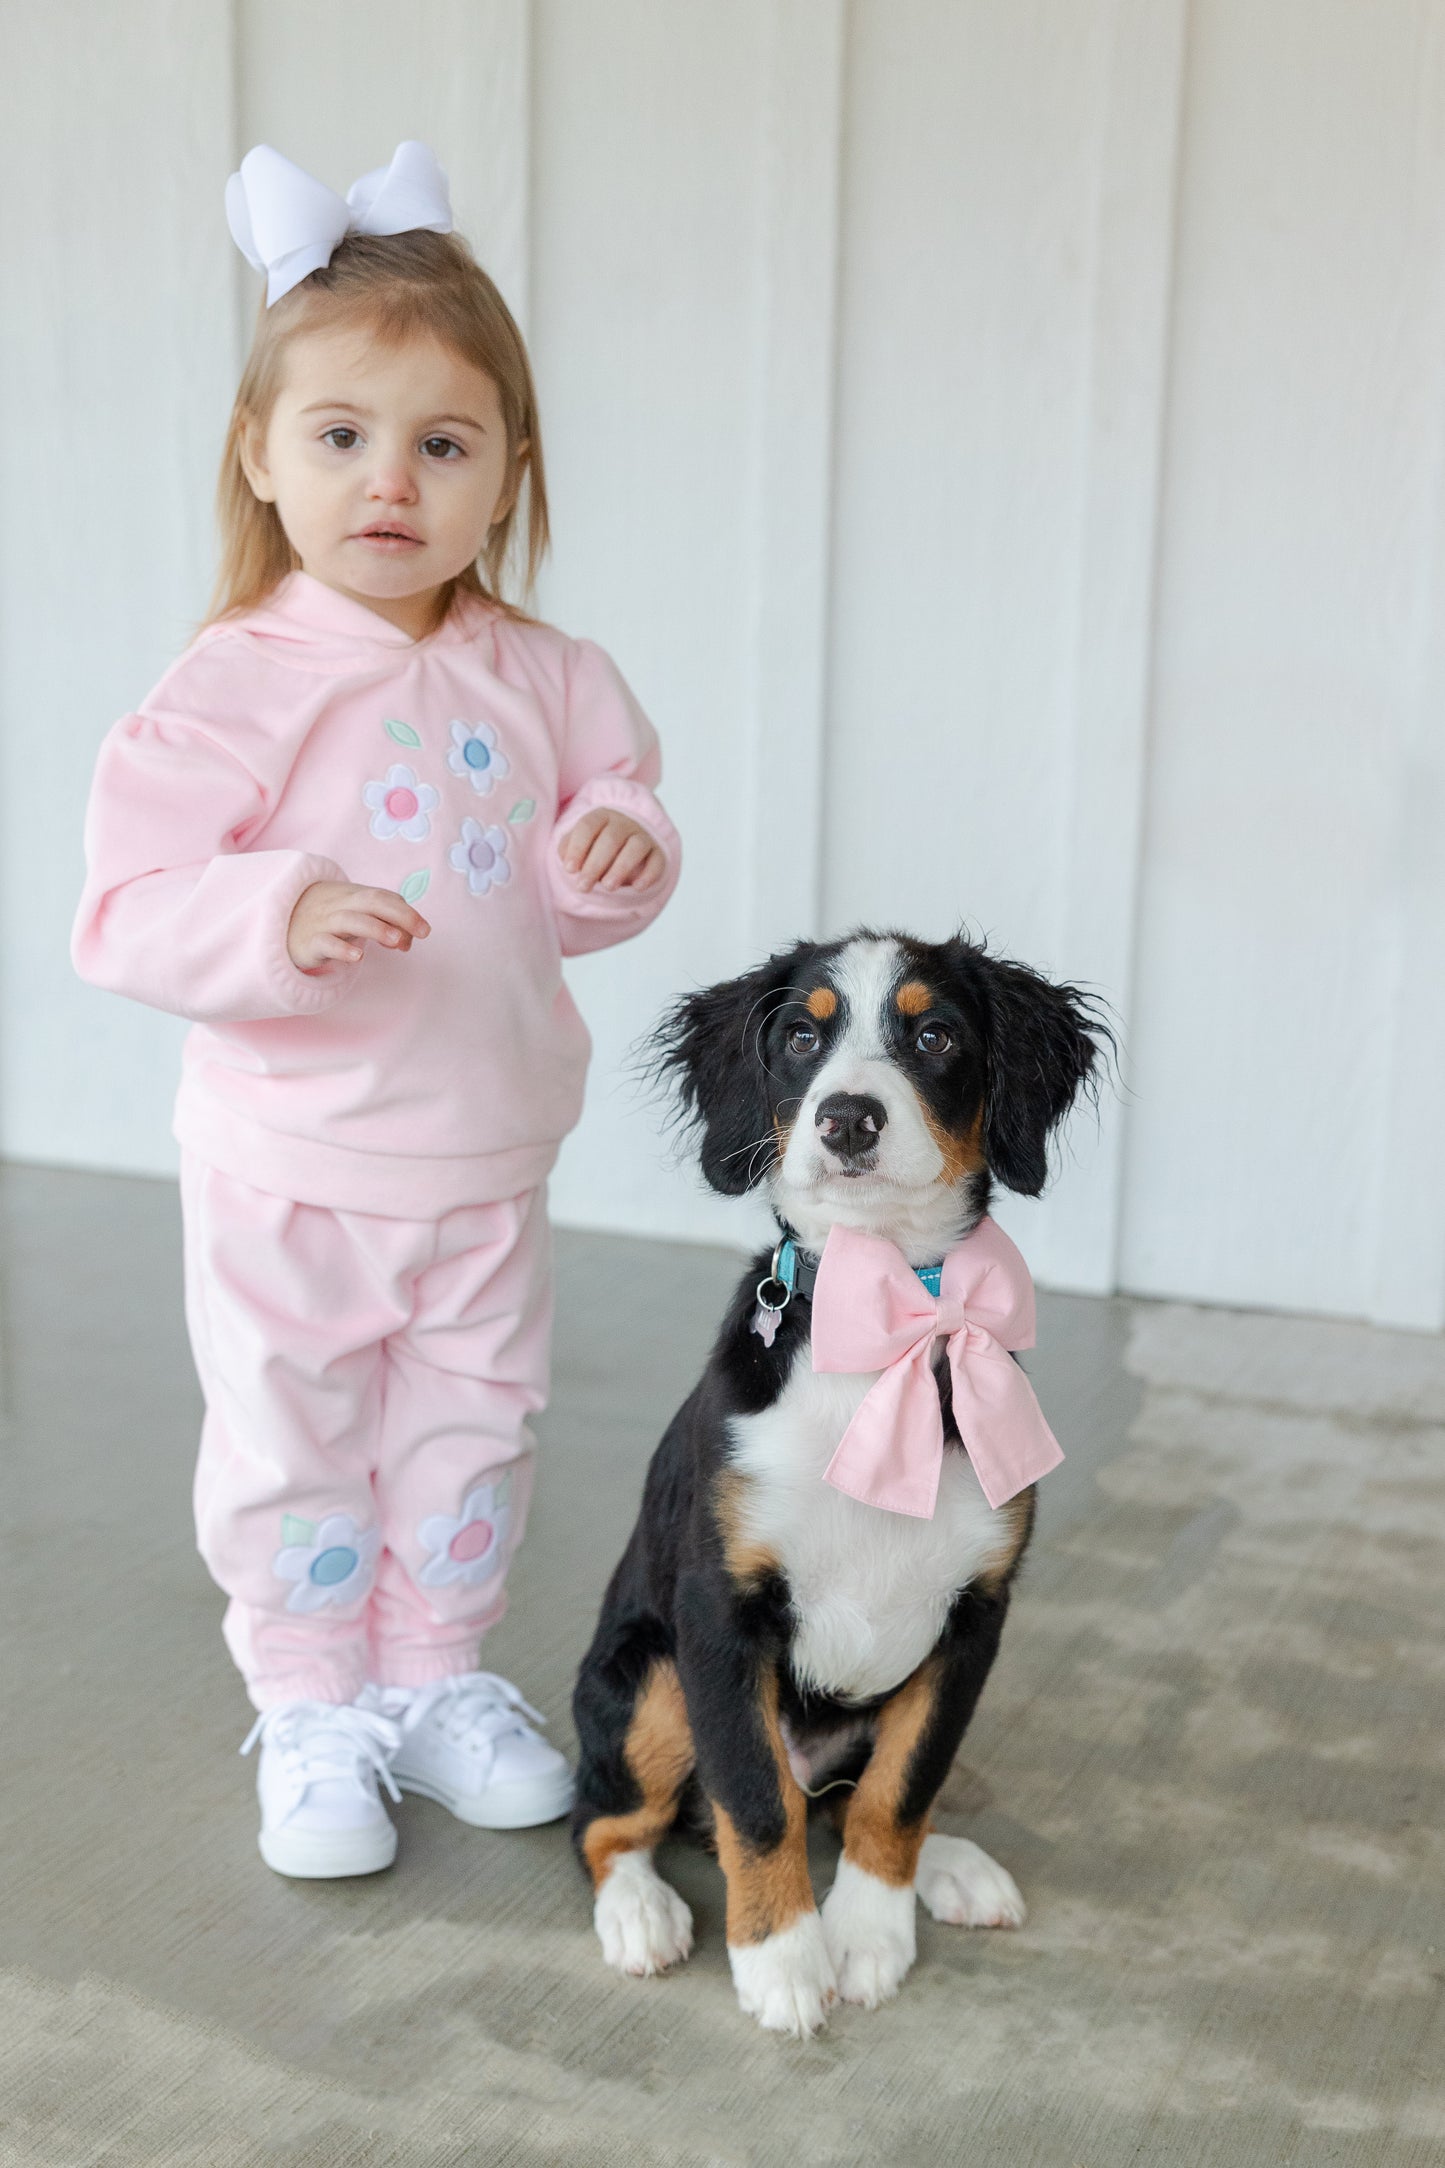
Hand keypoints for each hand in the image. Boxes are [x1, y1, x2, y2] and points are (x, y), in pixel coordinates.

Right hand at [287, 881, 430, 971]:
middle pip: (373, 901)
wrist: (276, 923)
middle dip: (402, 914)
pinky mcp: (309, 943)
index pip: (384, 897)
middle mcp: (340, 905)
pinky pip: (326, 943)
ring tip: (397, 941)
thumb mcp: (352, 915)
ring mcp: (323, 922)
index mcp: (353, 895)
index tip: (423, 931)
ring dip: (377, 929)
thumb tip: (407, 940)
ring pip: (352, 920)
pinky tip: (358, 957)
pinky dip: (342, 949)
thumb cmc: (323, 919)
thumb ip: (380, 923)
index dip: (406, 912)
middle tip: (423, 932)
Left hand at [557, 809, 665, 892]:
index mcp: (600, 817)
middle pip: (611, 838)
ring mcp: (643, 836)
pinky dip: (649, 874)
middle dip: (595, 864)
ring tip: (608, 887)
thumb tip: (567, 861)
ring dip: (621, 867)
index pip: (588, 826)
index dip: (577, 848)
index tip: (569, 870)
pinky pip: (657, 860)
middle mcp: (623, 823)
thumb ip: (568, 850)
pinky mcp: (658, 852)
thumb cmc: (595, 846)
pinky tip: (637, 887)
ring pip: (636, 846)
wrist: (626, 845)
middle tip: (583, 887)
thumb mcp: (579, 844)